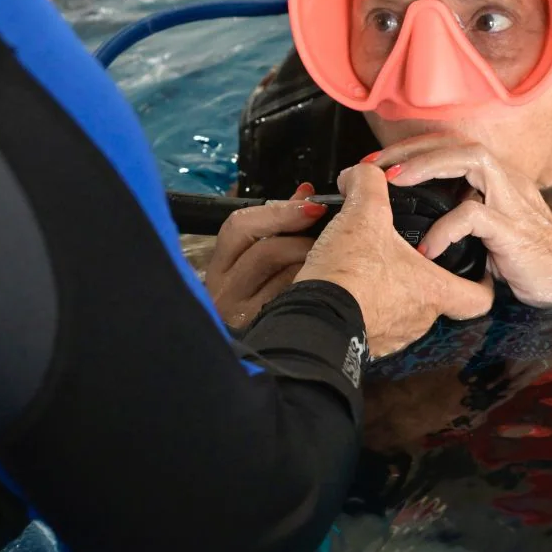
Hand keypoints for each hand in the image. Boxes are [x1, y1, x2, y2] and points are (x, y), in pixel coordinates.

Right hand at [205, 183, 323, 329]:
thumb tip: (306, 192)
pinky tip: (327, 291)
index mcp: (221, 270)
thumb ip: (283, 224)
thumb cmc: (274, 300)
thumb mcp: (266, 259)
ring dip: (313, 265)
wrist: (283, 358)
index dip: (278, 212)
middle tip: (330, 236)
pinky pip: (299, 300)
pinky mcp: (266, 334)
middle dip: (302, 240)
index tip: (313, 205)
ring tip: (329, 267)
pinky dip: (317, 289)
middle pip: (265, 251)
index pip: (238, 227)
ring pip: (286, 277)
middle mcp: (224, 296)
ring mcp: (244, 318)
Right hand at [296, 163, 492, 354]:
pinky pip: (378, 322)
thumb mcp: (363, 215)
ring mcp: (394, 335)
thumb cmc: (349, 274)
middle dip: (426, 276)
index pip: (480, 297)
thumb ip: (370, 184)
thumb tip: (366, 172)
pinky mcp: (367, 343)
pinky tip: (354, 284)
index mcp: (433, 289)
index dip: (483, 281)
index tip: (476, 265)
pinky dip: (371, 303)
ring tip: (376, 265)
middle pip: (439, 300)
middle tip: (413, 253)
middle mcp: (420, 319)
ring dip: (396, 289)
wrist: (311, 320)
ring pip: (407, 311)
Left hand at [371, 135, 551, 307]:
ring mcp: (512, 201)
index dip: (414, 148)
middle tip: (375, 164)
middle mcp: (506, 180)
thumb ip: (463, 214)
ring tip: (394, 183)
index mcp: (498, 179)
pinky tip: (427, 248)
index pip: (452, 146)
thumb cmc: (527, 261)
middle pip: (457, 143)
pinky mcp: (513, 229)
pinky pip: (473, 215)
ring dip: (427, 166)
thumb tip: (417, 214)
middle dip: (412, 149)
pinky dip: (445, 228)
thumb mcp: (489, 231)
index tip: (379, 162)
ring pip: (470, 161)